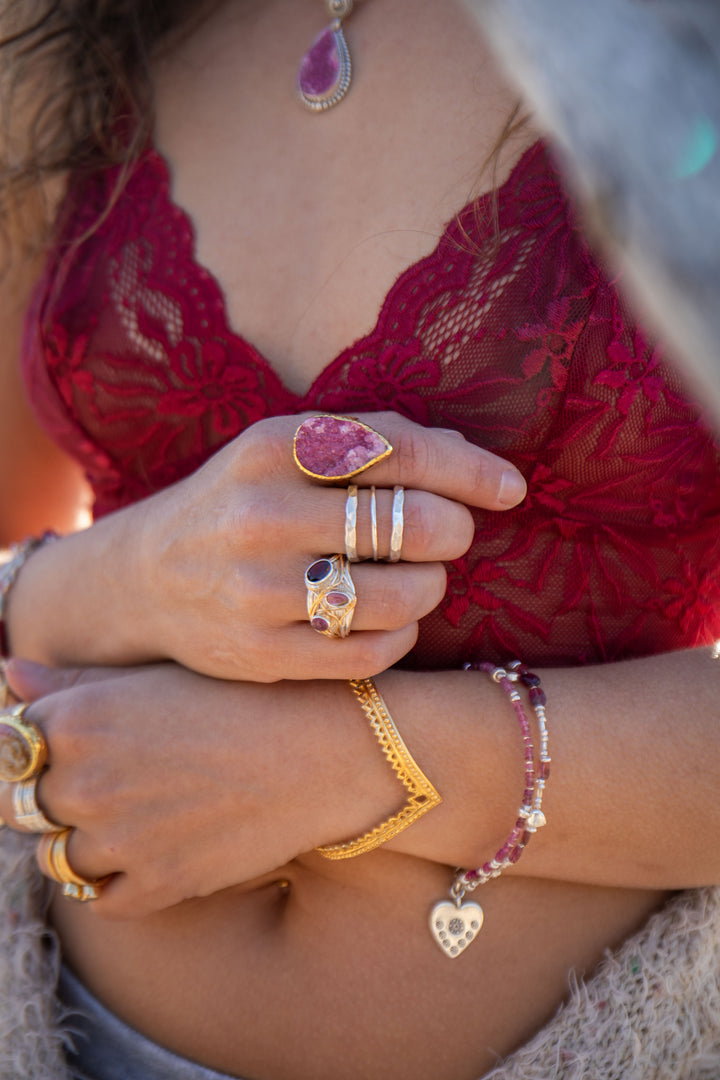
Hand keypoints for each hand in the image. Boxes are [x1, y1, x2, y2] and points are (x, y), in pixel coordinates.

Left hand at [0, 661, 402, 917]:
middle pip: (19, 807)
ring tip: (131, 813)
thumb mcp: (157, 674)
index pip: (5, 749)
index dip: (25, 751)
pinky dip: (116, 881)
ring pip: (57, 858)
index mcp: (78, 719)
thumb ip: (72, 682)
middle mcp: (85, 782)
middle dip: (45, 796)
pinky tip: (150, 848)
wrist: (327, 748)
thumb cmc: (246, 696)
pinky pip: (103, 900)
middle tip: (98, 783)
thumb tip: (8, 678)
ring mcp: (120, 841)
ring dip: (79, 840)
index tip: (51, 751)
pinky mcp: (158, 886)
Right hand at [128, 412, 525, 680]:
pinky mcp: (262, 656)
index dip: (470, 471)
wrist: (148, 579)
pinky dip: (402, 634)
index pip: (401, 450)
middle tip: (449, 533)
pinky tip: (389, 617)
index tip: (510, 488)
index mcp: (272, 447)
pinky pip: (374, 653)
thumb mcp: (285, 449)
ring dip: (431, 586)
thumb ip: (373, 441)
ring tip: (418, 577)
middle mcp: (262, 516)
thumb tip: (471, 459)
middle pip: (414, 524)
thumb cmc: (240, 502)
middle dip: (454, 529)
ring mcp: (259, 592)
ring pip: (403, 597)